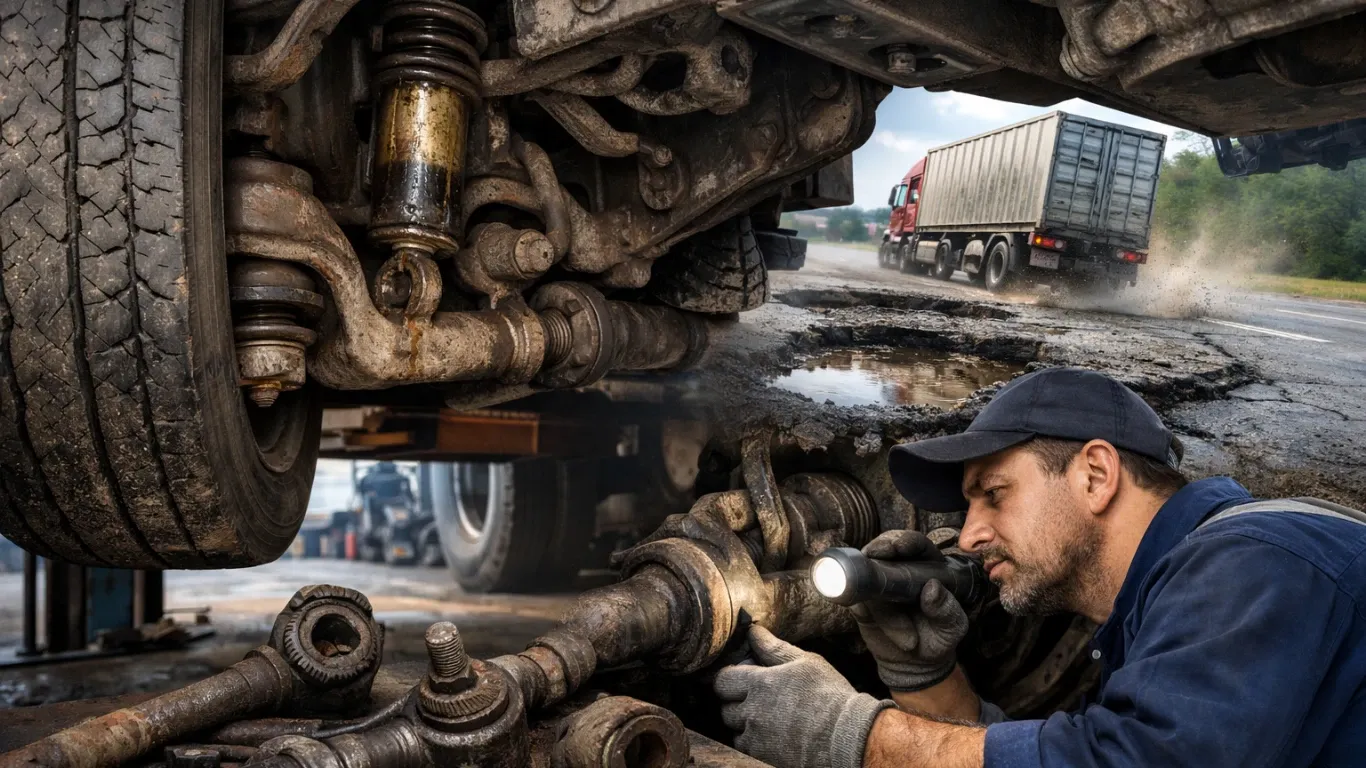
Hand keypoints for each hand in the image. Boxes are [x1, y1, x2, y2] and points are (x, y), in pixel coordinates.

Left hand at [714, 626, 892, 767]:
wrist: (847, 736)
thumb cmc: (830, 696)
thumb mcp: (806, 662)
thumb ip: (774, 648)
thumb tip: (753, 631)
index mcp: (759, 684)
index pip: (722, 680)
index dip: (729, 678)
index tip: (741, 679)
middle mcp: (752, 712)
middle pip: (725, 707)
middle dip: (737, 703)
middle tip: (758, 700)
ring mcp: (756, 738)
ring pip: (735, 730)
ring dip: (745, 724)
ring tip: (769, 719)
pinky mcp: (763, 756)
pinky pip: (746, 748)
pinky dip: (755, 742)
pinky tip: (774, 736)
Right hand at [851, 530, 968, 691]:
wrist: (915, 664)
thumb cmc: (938, 638)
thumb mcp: (951, 628)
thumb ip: (947, 609)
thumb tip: (932, 587)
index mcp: (927, 567)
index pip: (915, 544)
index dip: (905, 541)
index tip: (898, 547)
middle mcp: (899, 570)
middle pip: (883, 547)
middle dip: (878, 548)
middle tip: (877, 556)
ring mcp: (876, 584)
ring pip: (865, 573)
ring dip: (877, 598)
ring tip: (899, 630)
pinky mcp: (860, 602)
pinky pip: (854, 598)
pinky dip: (861, 608)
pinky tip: (872, 620)